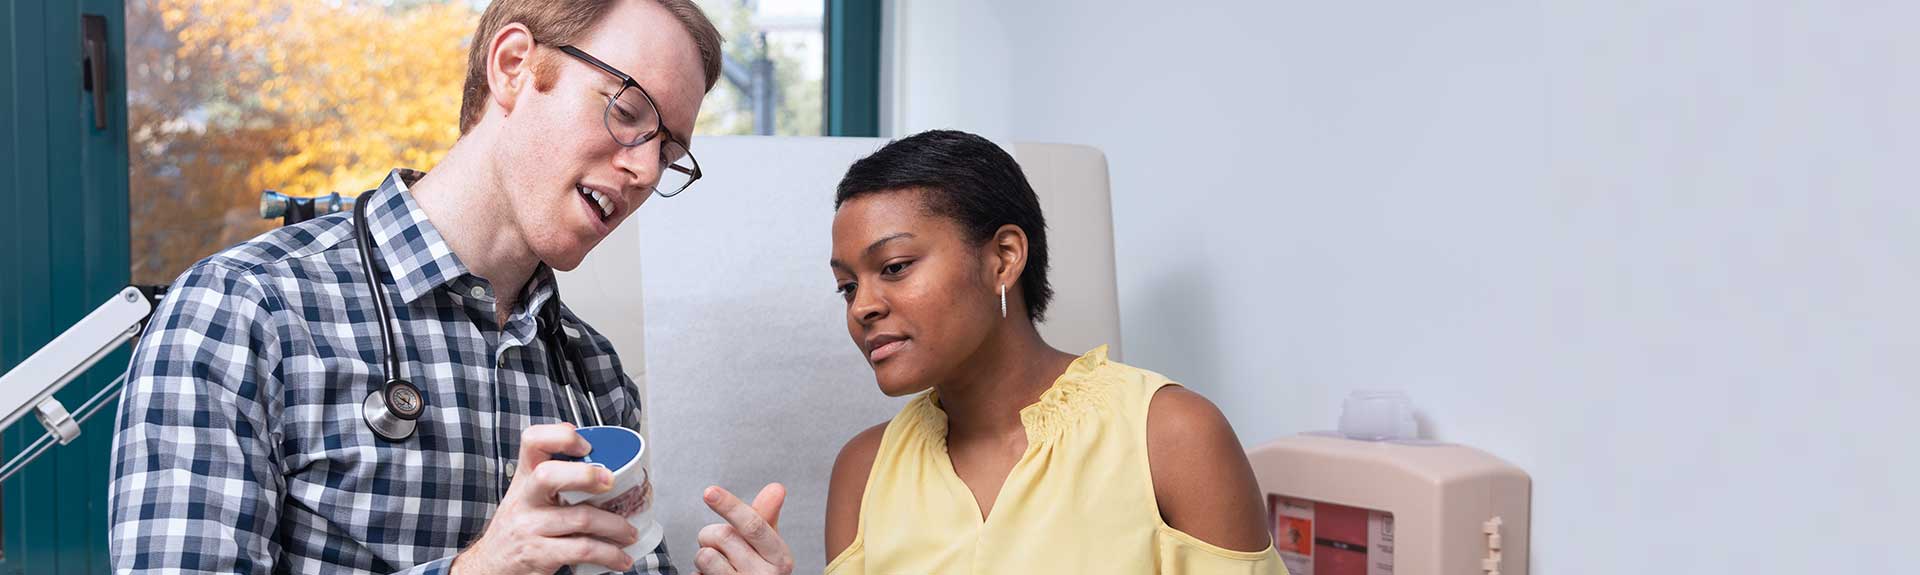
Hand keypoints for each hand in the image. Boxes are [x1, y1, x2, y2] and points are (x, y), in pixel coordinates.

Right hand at [452, 423, 640, 574]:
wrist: (492, 564)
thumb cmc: (520, 525)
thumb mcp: (529, 495)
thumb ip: (558, 478)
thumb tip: (609, 466)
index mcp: (525, 477)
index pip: (532, 441)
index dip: (561, 436)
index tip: (587, 446)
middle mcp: (525, 498)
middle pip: (548, 475)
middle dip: (586, 475)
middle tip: (612, 482)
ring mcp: (530, 526)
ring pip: (580, 518)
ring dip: (615, 525)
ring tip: (629, 532)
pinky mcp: (539, 554)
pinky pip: (582, 550)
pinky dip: (609, 554)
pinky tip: (620, 558)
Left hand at [693, 483, 793, 574]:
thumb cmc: (758, 571)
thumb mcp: (767, 546)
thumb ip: (766, 517)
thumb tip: (777, 488)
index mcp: (780, 559)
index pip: (754, 526)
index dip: (729, 506)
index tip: (709, 492)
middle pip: (724, 536)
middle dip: (712, 534)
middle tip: (718, 544)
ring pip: (706, 556)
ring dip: (704, 554)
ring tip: (716, 563)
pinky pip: (697, 574)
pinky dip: (698, 572)